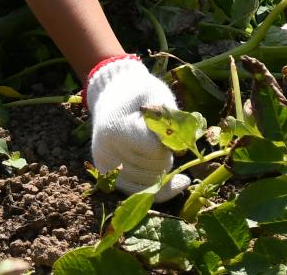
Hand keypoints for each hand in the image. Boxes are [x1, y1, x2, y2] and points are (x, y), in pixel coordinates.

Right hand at [87, 56, 188, 196]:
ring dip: (163, 169)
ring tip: (155, 146)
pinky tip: (178, 183)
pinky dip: (159, 189)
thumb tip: (182, 152)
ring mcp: (105, 166)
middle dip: (166, 155)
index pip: (156, 151)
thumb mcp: (158, 95)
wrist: (111, 96)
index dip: (170, 142)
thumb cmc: (139, 94)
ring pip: (151, 183)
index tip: (170, 128)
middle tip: (161, 135)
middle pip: (154, 168)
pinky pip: (139, 193)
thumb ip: (171, 120)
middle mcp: (107, 152)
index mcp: (117, 128)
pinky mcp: (108, 177)